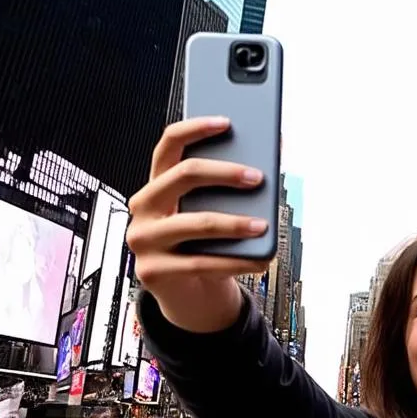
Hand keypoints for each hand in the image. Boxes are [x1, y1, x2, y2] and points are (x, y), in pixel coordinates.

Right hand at [126, 118, 272, 332]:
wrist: (189, 295)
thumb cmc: (205, 246)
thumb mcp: (213, 213)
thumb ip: (230, 188)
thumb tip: (273, 153)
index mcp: (157, 185)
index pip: (169, 144)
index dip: (196, 128)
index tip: (227, 122)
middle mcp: (143, 207)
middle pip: (182, 175)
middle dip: (224, 173)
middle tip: (257, 177)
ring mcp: (144, 240)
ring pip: (195, 222)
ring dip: (234, 222)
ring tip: (263, 225)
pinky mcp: (154, 272)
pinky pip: (202, 263)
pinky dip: (236, 261)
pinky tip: (259, 259)